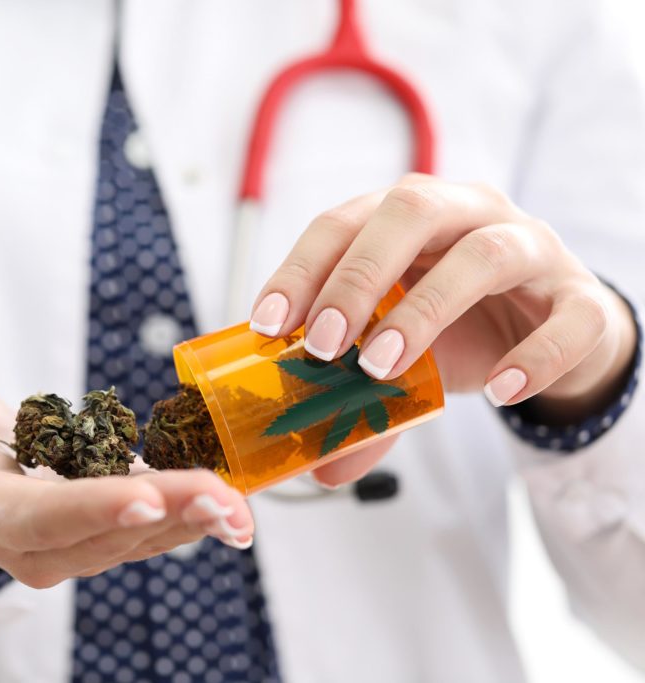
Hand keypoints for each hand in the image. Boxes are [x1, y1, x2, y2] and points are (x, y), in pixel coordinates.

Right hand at [0, 381, 253, 586]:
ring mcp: (80, 543)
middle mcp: (42, 545)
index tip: (143, 494)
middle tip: (222, 500)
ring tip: (241, 507)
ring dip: (194, 521)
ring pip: (142, 538)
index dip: (94, 509)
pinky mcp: (110, 530)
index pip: (46, 518)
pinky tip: (236, 503)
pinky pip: (156, 526)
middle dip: (167, 515)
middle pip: (109, 534)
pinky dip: (196, 514)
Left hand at [250, 174, 637, 486]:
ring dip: (426, 310)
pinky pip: (569, 319)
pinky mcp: (581, 298)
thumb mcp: (403, 353)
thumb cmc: (462, 323)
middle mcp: (469, 214)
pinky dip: (533, 356)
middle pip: (411, 212)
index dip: (301, 269)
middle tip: (321, 343)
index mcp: (409, 217)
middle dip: (357, 277)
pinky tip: (498, 391)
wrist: (553, 329)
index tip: (268, 324)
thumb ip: (363, 402)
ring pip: (486, 254)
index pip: (343, 222)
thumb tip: (320, 468)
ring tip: (382, 366)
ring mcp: (533, 249)